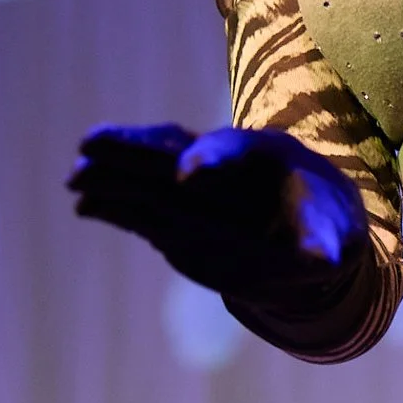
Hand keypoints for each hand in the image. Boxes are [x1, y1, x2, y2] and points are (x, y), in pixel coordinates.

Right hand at [65, 123, 366, 307]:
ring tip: (74, 175)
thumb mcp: (327, 240)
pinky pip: (138, 203)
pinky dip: (112, 204)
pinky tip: (83, 205)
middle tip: (91, 144)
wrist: (303, 222)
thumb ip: (317, 248)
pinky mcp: (173, 211)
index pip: (230, 152)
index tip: (187, 174)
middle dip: (132, 148)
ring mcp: (190, 187)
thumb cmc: (319, 225)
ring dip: (111, 171)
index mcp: (261, 159)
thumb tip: (319, 259)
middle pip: (170, 149)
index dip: (209, 160)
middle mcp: (219, 166)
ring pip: (146, 171)